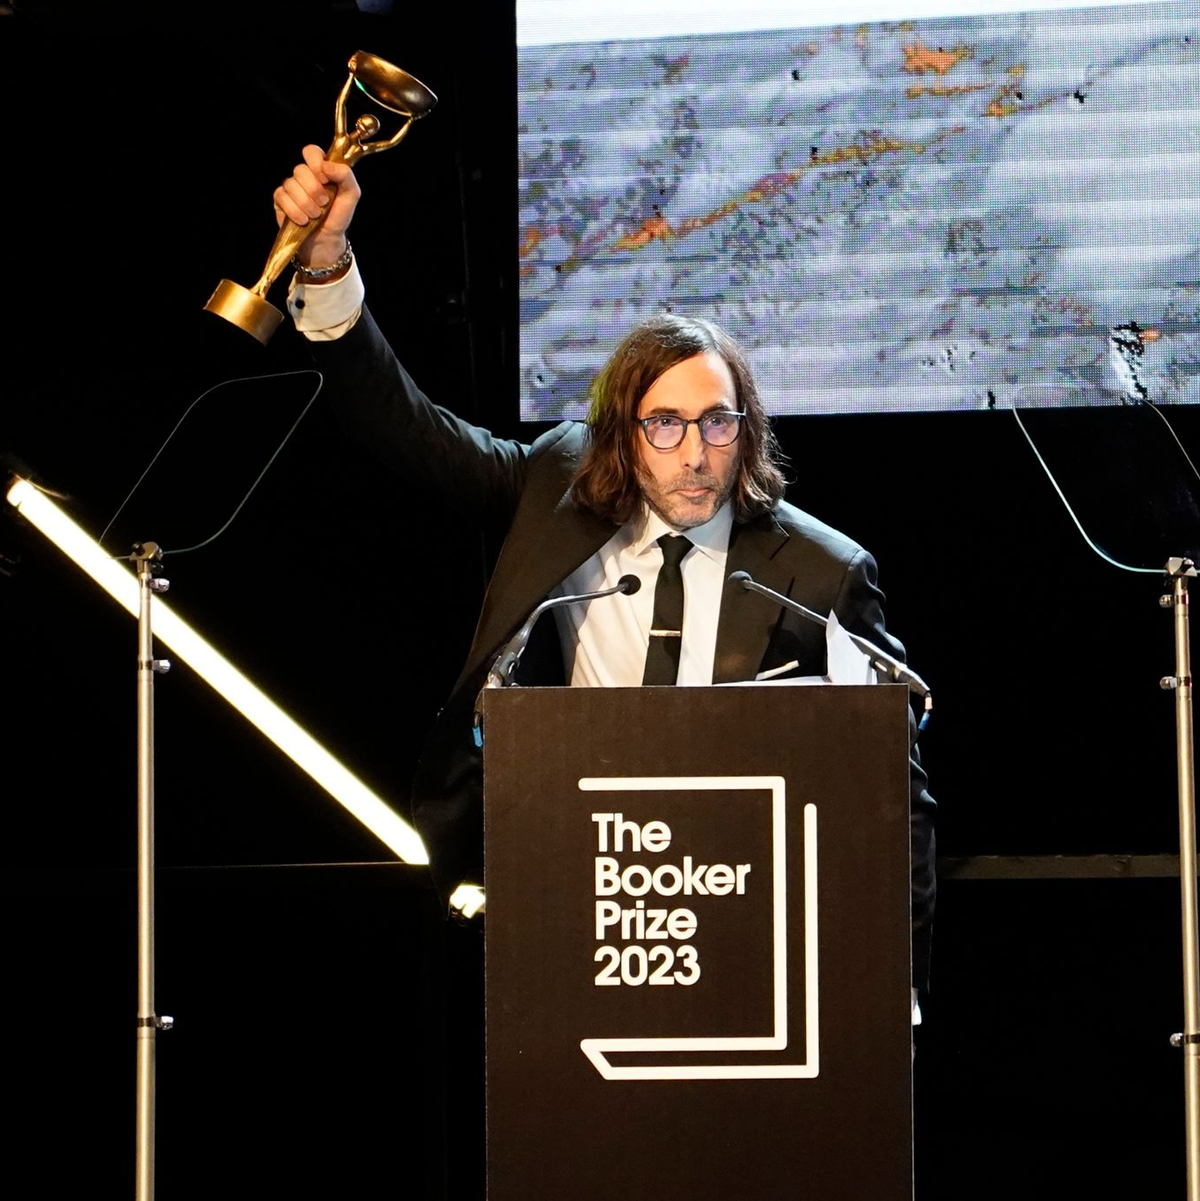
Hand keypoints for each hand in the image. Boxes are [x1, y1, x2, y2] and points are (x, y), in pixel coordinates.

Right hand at [273, 144, 361, 269]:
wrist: (327, 239)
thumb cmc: (338, 216)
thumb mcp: (351, 194)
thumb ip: (345, 174)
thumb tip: (326, 165)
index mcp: (320, 169)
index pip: (311, 151)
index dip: (316, 163)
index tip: (324, 179)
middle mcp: (303, 175)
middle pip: (300, 170)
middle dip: (314, 190)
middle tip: (324, 204)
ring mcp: (290, 187)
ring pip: (291, 185)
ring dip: (306, 204)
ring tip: (315, 215)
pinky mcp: (280, 200)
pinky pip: (282, 197)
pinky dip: (295, 211)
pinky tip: (303, 220)